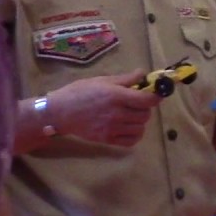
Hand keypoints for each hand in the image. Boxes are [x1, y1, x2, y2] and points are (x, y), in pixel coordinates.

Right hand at [47, 70, 161, 146]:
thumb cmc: (80, 92)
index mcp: (116, 96)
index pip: (147, 100)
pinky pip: (131, 141)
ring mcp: (112, 129)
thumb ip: (126, 79)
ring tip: (131, 114)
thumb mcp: (102, 80)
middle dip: (145, 107)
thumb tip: (143, 74)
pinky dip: (134, 134)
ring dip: (140, 121)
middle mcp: (117, 114)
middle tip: (137, 103)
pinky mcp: (107, 140)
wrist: (59, 112)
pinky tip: (128, 127)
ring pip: (140, 128)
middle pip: (146, 114)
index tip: (155, 93)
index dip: (156, 96)